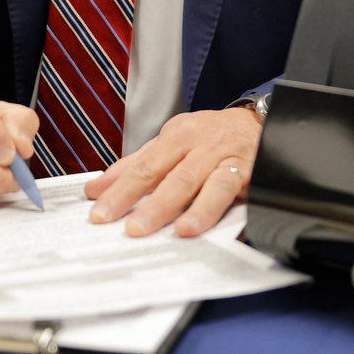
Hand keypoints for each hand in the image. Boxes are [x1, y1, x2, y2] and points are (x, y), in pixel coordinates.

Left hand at [84, 107, 261, 236]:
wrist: (258, 123)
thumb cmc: (211, 137)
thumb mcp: (173, 143)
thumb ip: (136, 165)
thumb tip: (95, 189)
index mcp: (176, 136)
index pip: (143, 165)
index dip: (120, 190)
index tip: (99, 213)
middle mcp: (198, 143)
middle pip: (167, 174)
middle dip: (147, 202)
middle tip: (131, 228)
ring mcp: (222, 156)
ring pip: (197, 181)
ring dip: (183, 206)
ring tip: (170, 231)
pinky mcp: (247, 170)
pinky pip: (228, 189)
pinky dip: (212, 208)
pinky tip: (200, 224)